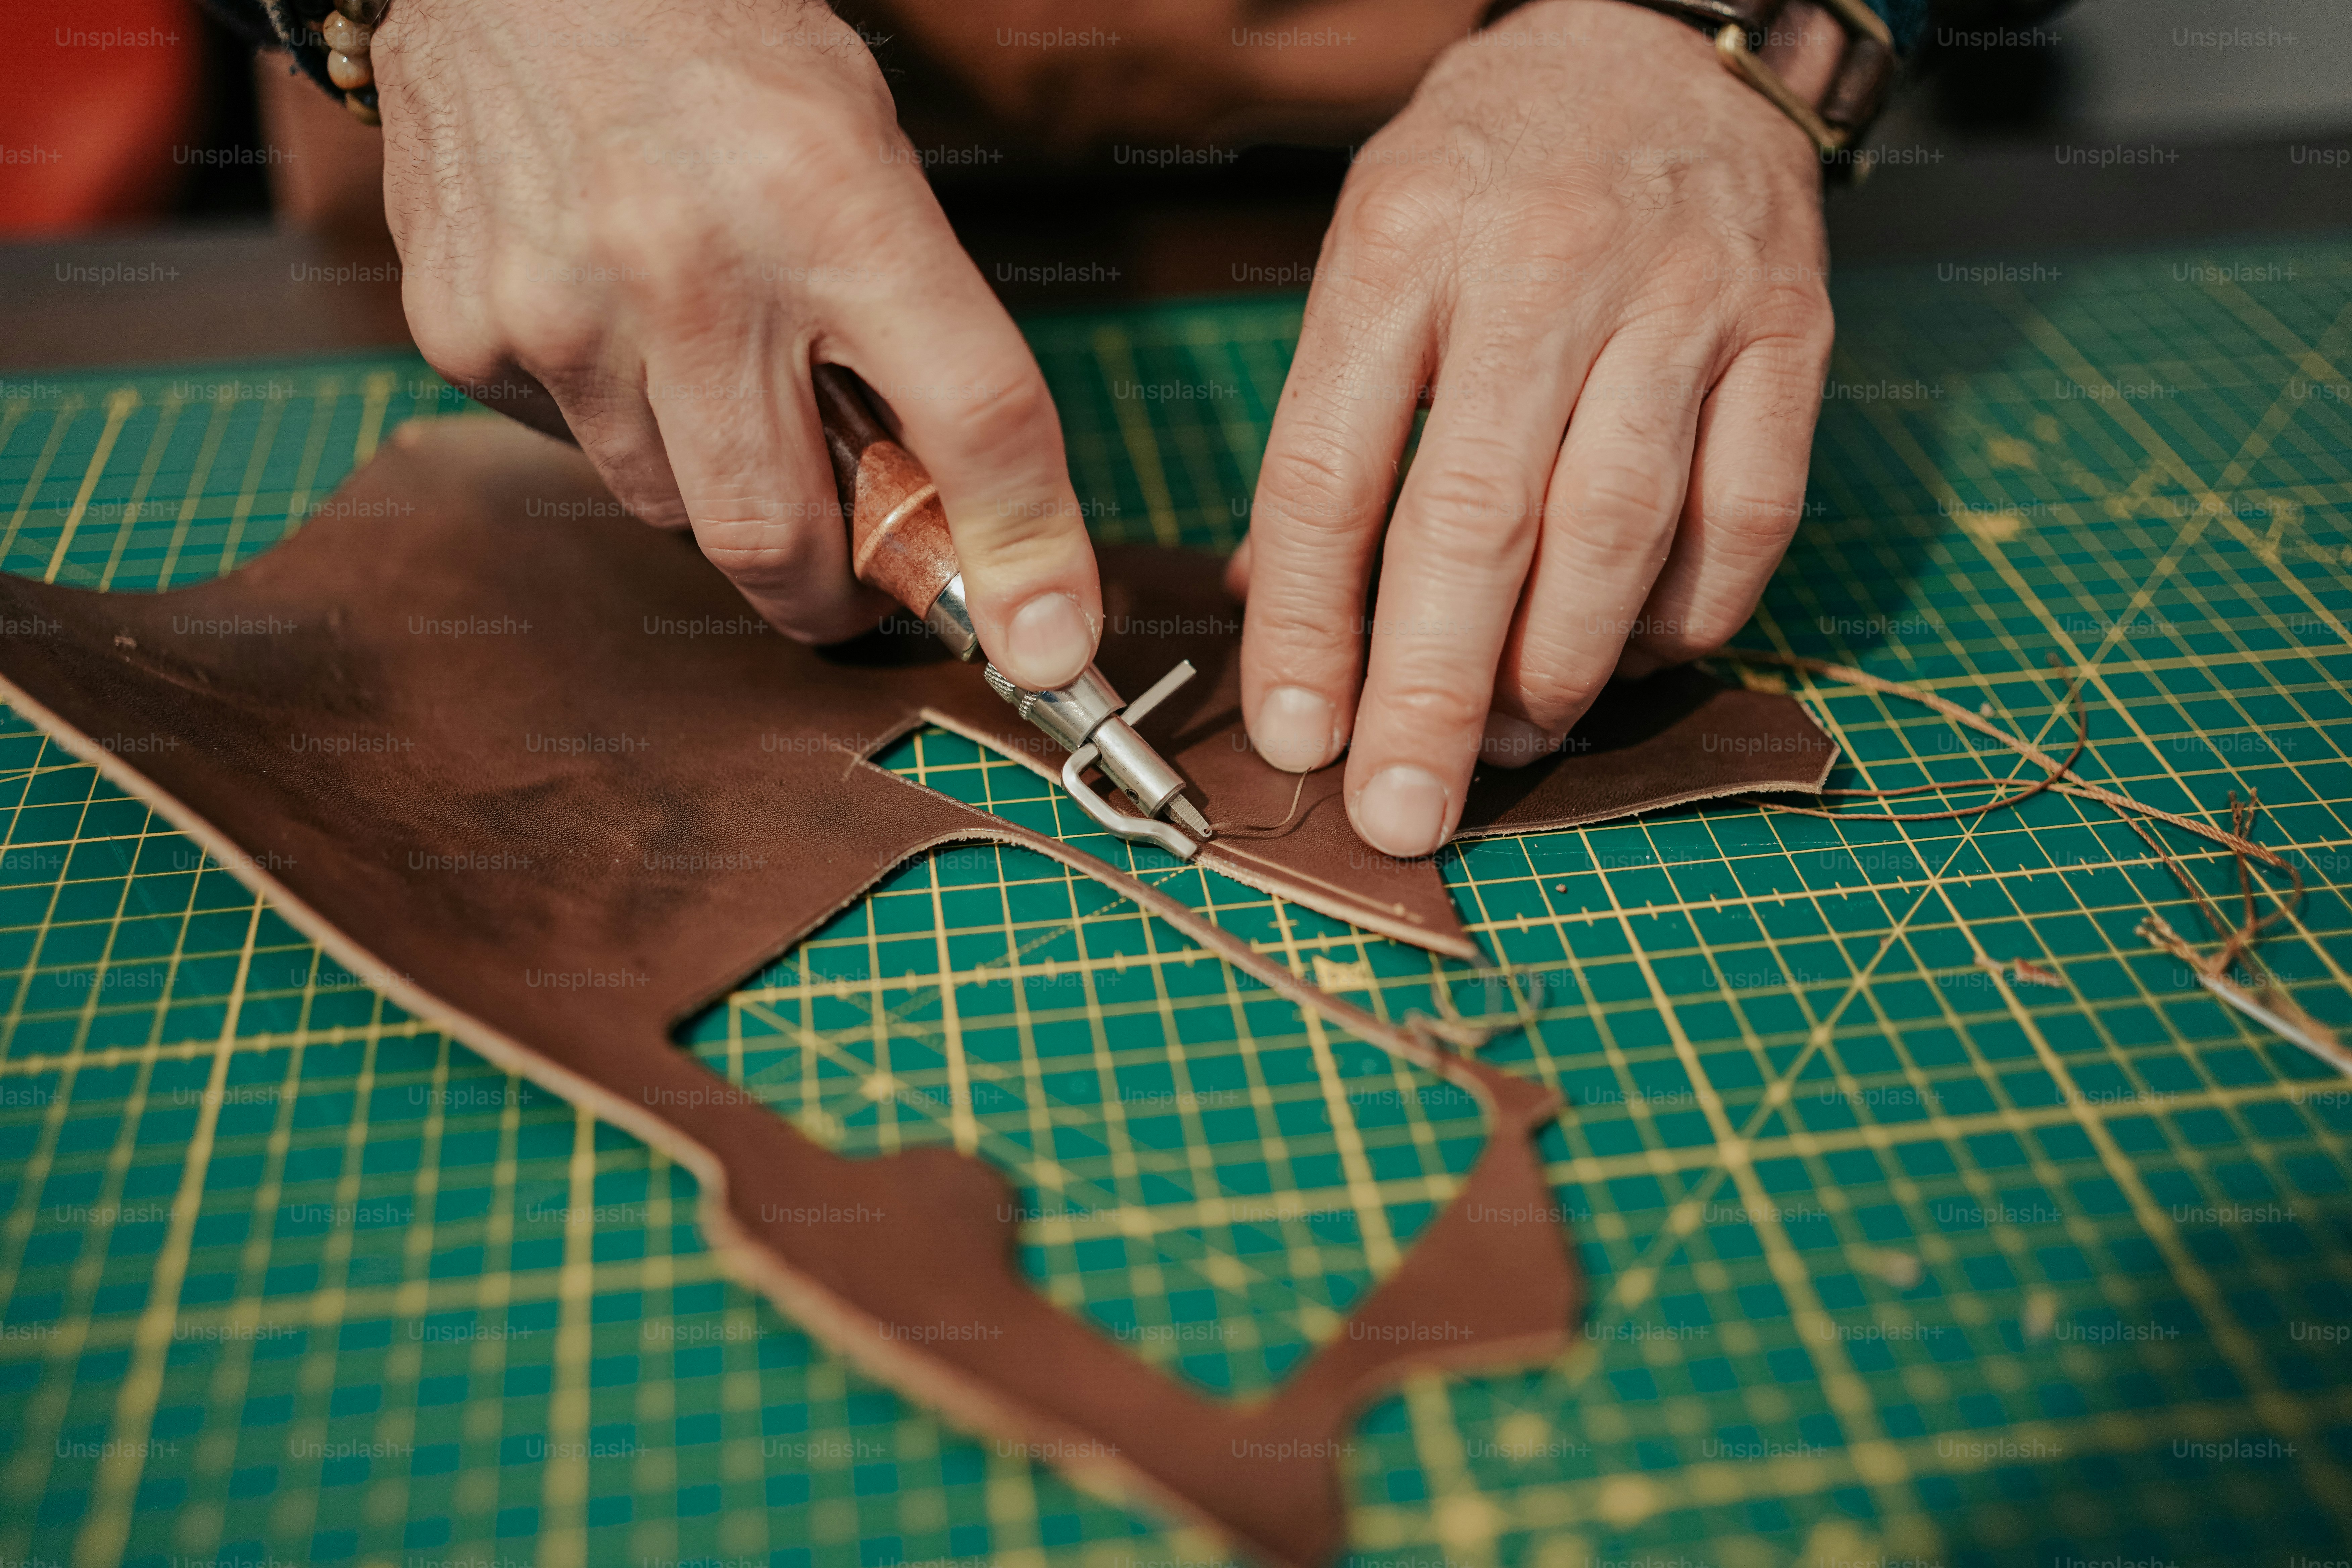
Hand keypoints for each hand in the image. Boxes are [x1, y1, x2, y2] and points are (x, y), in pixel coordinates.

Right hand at [372, 0, 1099, 687]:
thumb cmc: (722, 56)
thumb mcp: (863, 157)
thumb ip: (919, 335)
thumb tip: (962, 517)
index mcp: (834, 205)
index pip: (973, 417)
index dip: (1024, 554)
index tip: (1052, 645)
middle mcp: (691, 270)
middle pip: (783, 541)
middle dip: (833, 594)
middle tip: (858, 574)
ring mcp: (561, 308)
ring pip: (671, 510)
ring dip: (717, 484)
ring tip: (714, 371)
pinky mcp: (466, 328)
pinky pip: (570, 446)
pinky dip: (615, 417)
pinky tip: (611, 315)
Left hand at [1230, 0, 1840, 855]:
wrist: (1663, 40)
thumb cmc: (1492, 174)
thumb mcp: (1370, 251)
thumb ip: (1331, 426)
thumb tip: (1274, 605)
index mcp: (1405, 247)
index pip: (1331, 475)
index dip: (1307, 627)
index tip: (1297, 741)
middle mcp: (1544, 270)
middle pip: (1474, 526)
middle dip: (1430, 696)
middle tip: (1401, 811)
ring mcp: (1682, 302)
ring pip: (1613, 538)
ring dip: (1555, 676)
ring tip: (1511, 747)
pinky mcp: (1790, 335)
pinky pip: (1745, 521)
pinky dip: (1686, 618)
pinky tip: (1628, 659)